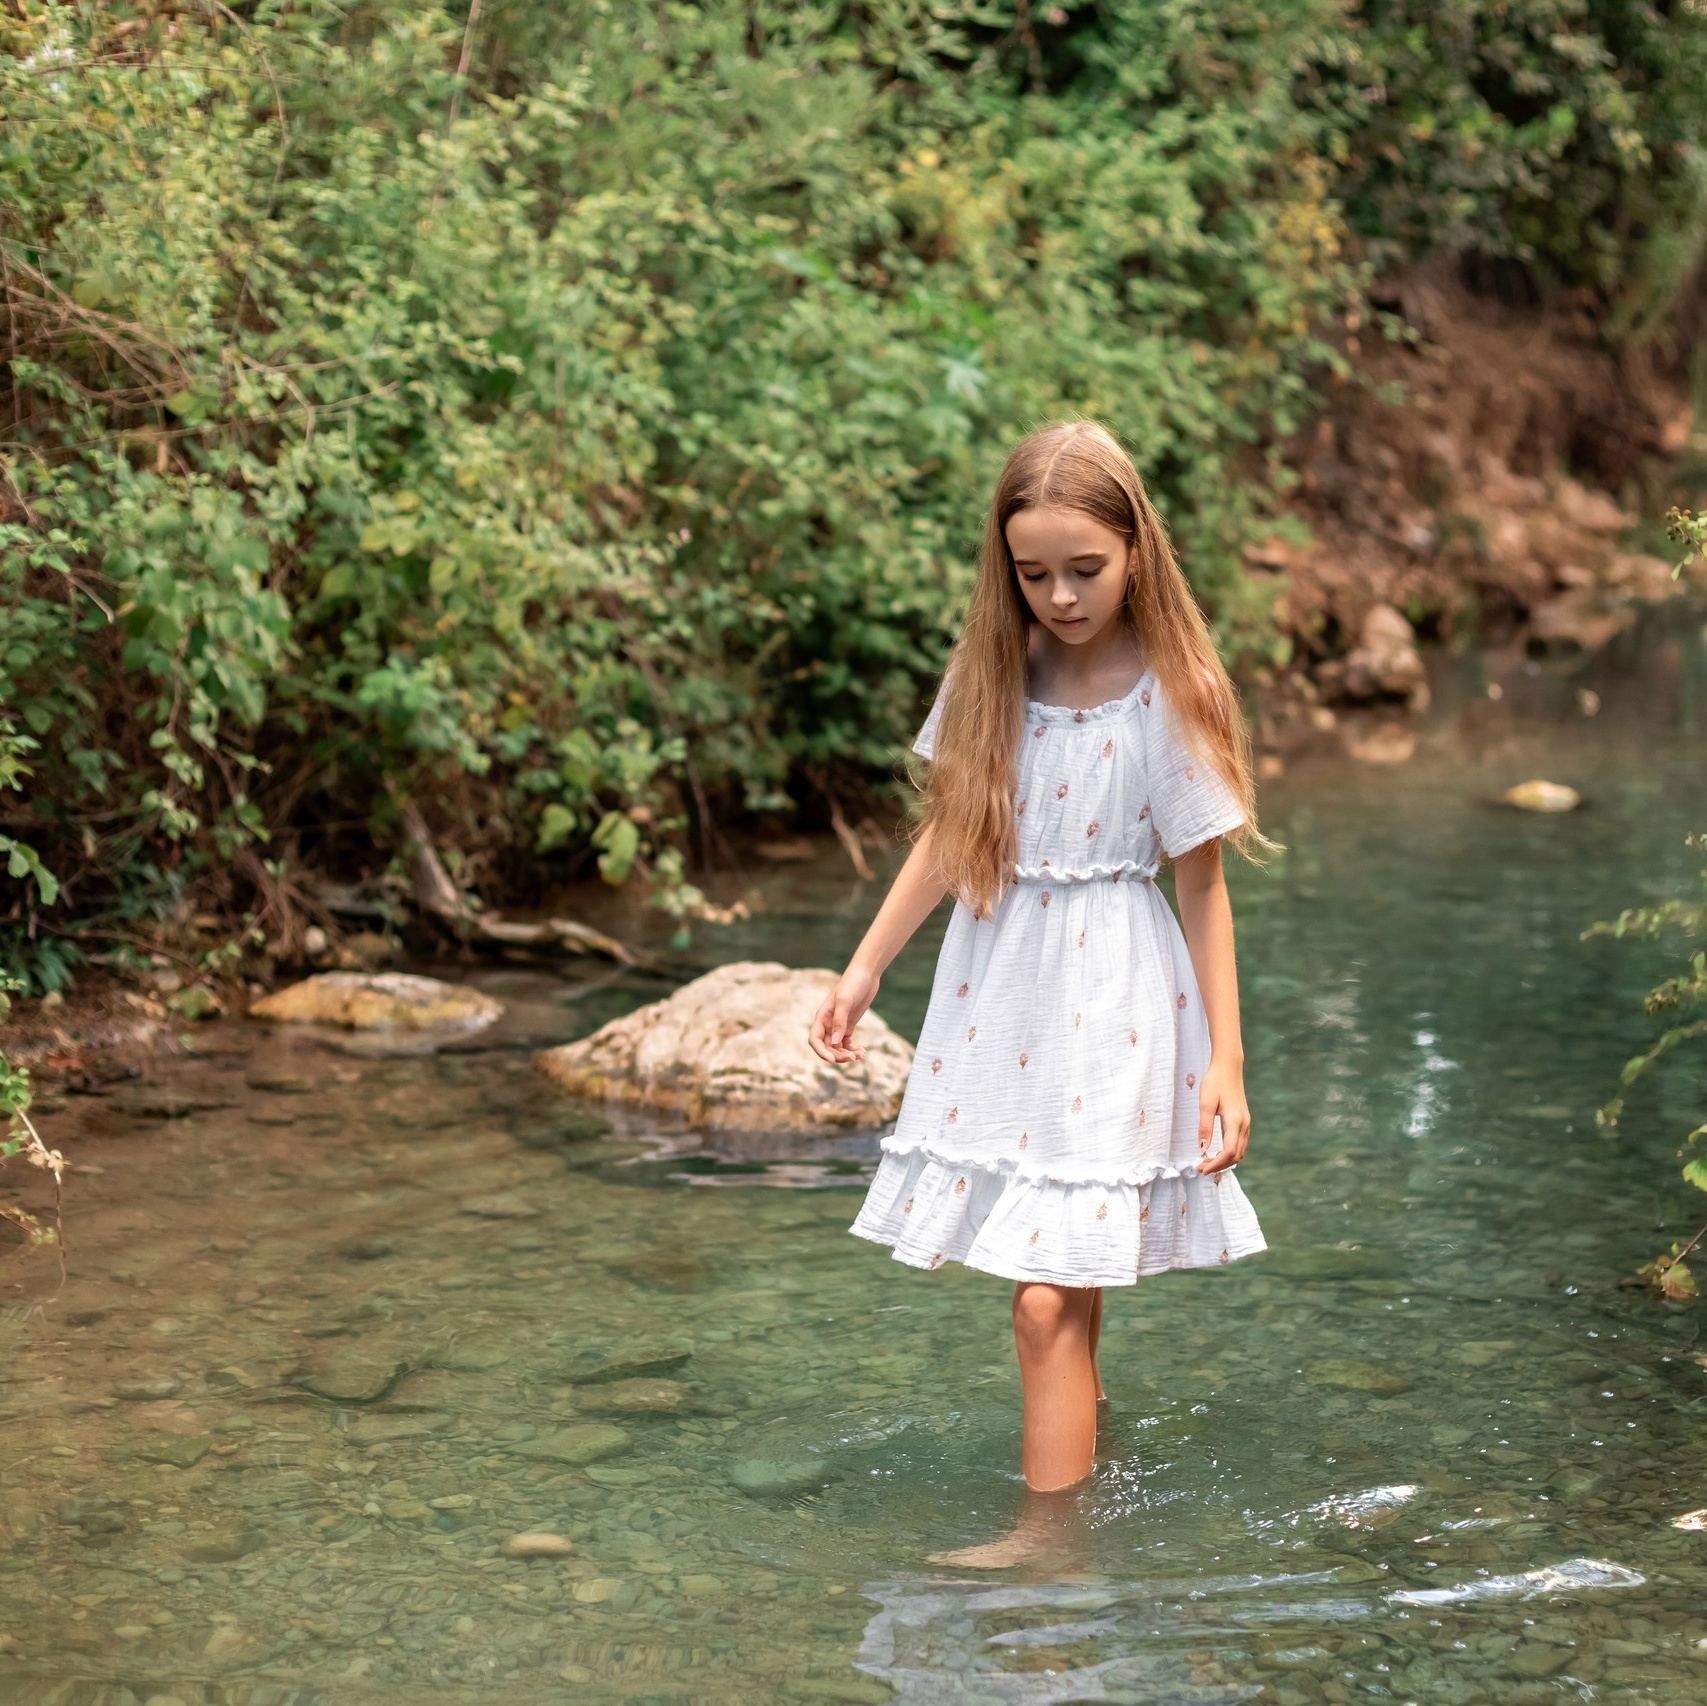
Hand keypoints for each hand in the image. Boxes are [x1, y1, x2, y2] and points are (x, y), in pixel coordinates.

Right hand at [808, 964, 879, 1065]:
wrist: (866, 974)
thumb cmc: (852, 984)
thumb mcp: (845, 1001)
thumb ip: (839, 1022)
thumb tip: (834, 1043)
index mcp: (821, 1017)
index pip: (814, 1040)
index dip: (821, 1052)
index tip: (833, 1060)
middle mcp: (827, 1023)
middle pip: (827, 1047)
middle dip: (838, 1055)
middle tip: (853, 1058)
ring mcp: (838, 1025)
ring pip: (837, 1048)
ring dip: (847, 1055)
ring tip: (861, 1055)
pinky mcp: (849, 1026)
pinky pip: (846, 1044)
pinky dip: (852, 1050)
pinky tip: (862, 1052)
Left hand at [1194, 1057, 1249, 1173]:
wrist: (1228, 1067)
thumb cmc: (1215, 1082)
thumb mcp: (1205, 1103)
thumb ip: (1204, 1127)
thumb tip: (1202, 1148)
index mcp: (1235, 1121)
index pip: (1228, 1152)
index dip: (1216, 1164)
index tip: (1201, 1169)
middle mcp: (1244, 1125)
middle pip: (1236, 1156)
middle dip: (1219, 1165)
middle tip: (1201, 1169)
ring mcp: (1246, 1123)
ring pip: (1239, 1151)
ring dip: (1225, 1161)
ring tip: (1206, 1163)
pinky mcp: (1243, 1121)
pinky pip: (1240, 1144)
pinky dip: (1229, 1154)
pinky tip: (1216, 1153)